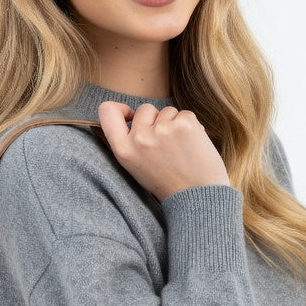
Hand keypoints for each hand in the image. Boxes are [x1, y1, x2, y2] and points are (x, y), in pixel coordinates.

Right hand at [97, 100, 229, 201]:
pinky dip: (191, 126)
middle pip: (145, 109)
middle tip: (166, 145)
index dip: (120, 108)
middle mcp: (139, 138)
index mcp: (123, 150)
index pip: (107, 111)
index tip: (132, 115)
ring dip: (174, 124)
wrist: (198, 197)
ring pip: (167, 111)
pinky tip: (193, 145)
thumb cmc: (169, 183)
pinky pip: (185, 113)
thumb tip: (134, 115)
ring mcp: (162, 130)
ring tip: (181, 149)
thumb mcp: (136, 167)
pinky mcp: (185, 124)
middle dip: (156, 120)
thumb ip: (130, 142)